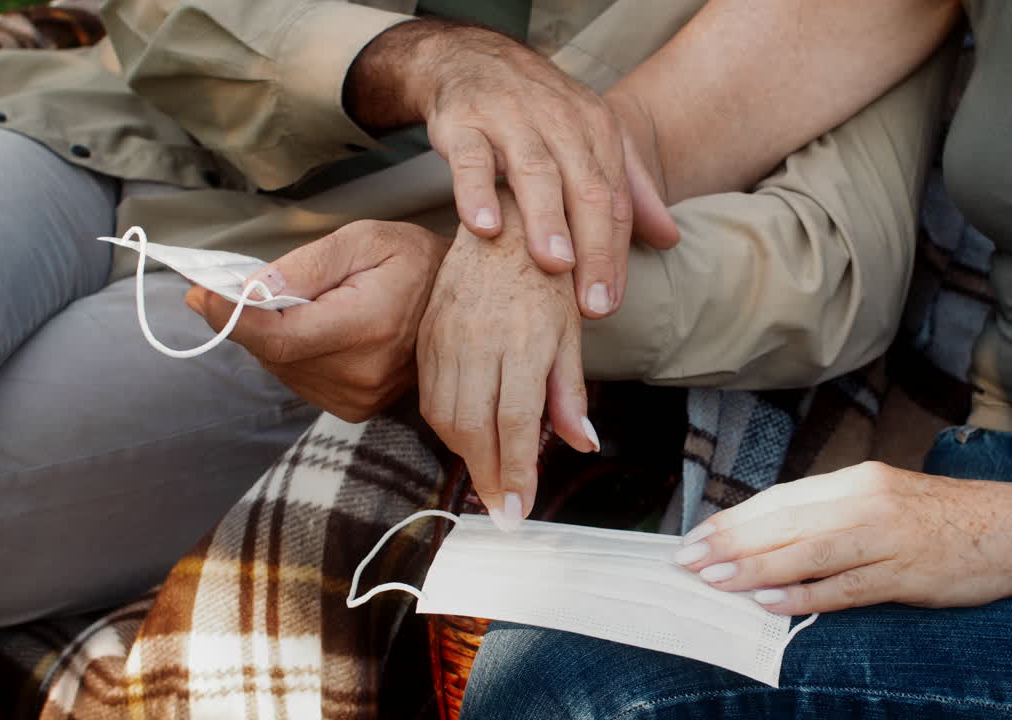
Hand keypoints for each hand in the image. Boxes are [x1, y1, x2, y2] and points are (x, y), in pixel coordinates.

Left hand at [185, 220, 448, 421]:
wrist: (459, 300)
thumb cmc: (413, 259)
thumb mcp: (362, 240)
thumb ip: (305, 266)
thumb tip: (250, 291)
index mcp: (367, 326)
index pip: (278, 336)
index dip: (230, 317)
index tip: (199, 293)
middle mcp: (363, 373)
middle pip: (272, 352)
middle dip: (253, 318)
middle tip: (252, 284)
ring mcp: (362, 397)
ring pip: (282, 368)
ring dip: (275, 336)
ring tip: (307, 304)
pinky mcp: (358, 408)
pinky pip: (300, 381)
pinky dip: (294, 354)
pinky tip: (319, 330)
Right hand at [345, 20, 678, 319]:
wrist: (471, 58)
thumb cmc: (538, 113)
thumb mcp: (589, 141)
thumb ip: (629, 190)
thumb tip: (670, 240)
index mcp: (598, 130)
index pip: (615, 200)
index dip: (616, 254)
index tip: (610, 302)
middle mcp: (561, 122)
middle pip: (586, 189)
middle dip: (594, 248)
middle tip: (593, 304)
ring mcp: (511, 120)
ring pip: (534, 173)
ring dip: (546, 220)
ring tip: (555, 265)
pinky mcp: (463, 122)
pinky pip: (471, 160)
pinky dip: (478, 192)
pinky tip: (484, 228)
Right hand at [417, 193, 597, 530]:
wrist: (502, 224)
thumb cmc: (546, 278)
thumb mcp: (570, 331)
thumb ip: (570, 391)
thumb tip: (583, 443)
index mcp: (523, 340)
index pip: (517, 422)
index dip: (516, 472)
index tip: (520, 510)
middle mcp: (479, 341)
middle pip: (474, 428)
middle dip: (489, 477)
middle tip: (503, 510)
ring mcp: (447, 337)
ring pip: (445, 417)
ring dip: (466, 456)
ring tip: (490, 476)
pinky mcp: (427, 335)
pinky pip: (429, 395)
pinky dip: (447, 427)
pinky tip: (468, 438)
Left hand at [673, 462, 1011, 614]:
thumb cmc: (944, 517)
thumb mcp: (884, 498)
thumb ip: (833, 512)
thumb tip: (773, 534)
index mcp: (857, 480)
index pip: (780, 498)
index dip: (734, 519)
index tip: (697, 536)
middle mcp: (867, 501)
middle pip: (785, 522)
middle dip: (730, 543)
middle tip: (686, 562)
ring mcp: (888, 537)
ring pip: (808, 552)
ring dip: (754, 567)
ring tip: (714, 581)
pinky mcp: (907, 573)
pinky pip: (847, 587)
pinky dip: (805, 595)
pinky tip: (770, 602)